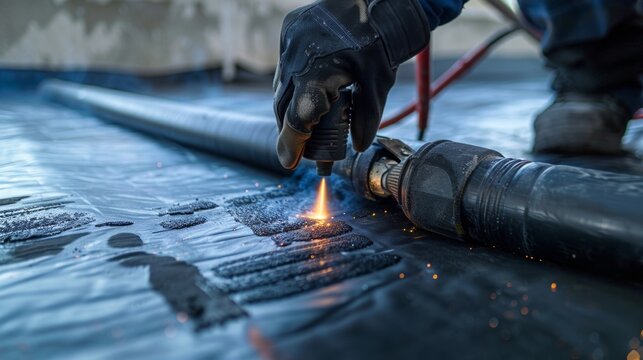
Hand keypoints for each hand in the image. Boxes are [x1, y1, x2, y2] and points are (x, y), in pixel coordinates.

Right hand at [273, 0, 429, 169]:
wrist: (378, 0)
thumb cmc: (381, 42)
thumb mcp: (378, 85)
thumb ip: (365, 119)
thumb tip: (356, 146)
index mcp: (316, 74)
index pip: (297, 119)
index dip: (291, 144)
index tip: (289, 162)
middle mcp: (295, 58)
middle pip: (284, 108)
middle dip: (292, 131)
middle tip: (303, 149)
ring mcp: (288, 42)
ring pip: (282, 87)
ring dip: (291, 108)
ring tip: (307, 123)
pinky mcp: (289, 32)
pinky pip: (285, 67)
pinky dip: (294, 84)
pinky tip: (308, 92)